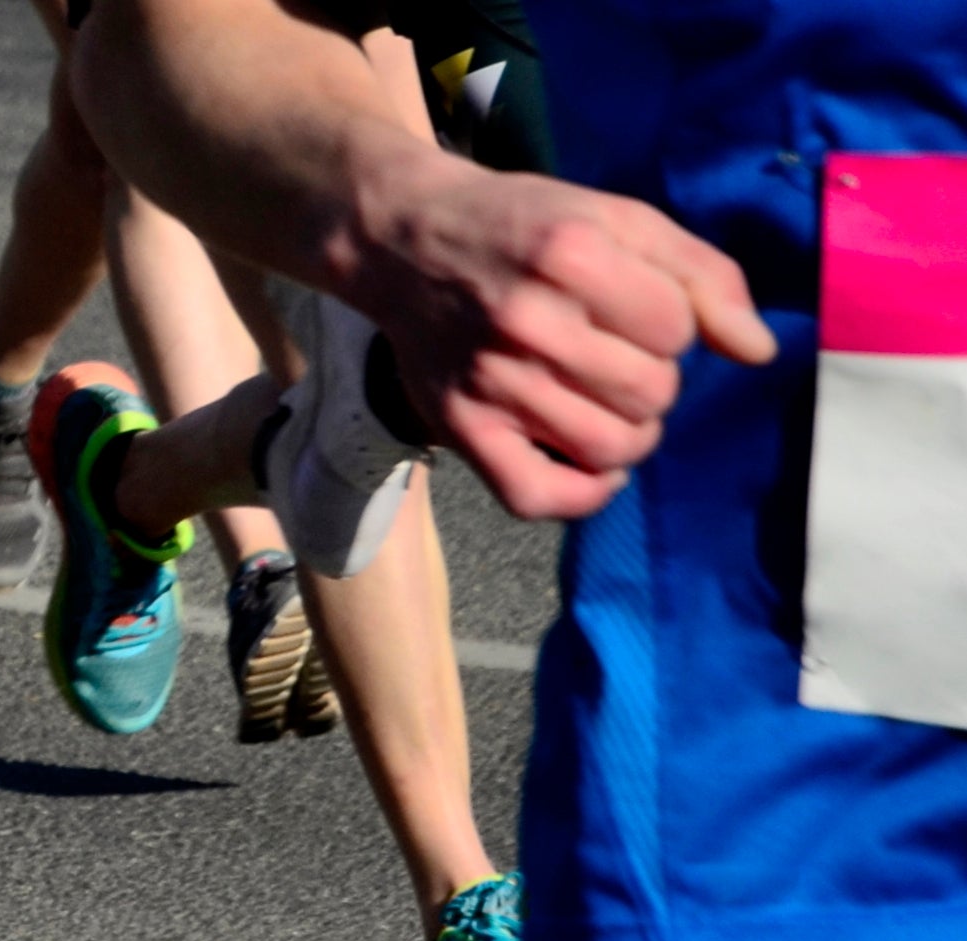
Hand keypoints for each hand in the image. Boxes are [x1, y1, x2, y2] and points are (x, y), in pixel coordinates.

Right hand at [353, 153, 776, 520]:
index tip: (639, 314)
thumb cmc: (526, 227)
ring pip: (608, 447)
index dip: (674, 327)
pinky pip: (536, 495)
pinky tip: (595, 469)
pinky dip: (581, 495)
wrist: (408, 242)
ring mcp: (490, 382)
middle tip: (623, 362)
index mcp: (572, 255)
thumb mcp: (619, 219)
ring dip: (631, 435)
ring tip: (614, 410)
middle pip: (650, 394)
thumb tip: (757, 351)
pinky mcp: (460, 426)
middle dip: (655, 382)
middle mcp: (528, 322)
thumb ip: (699, 273)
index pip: (677, 330)